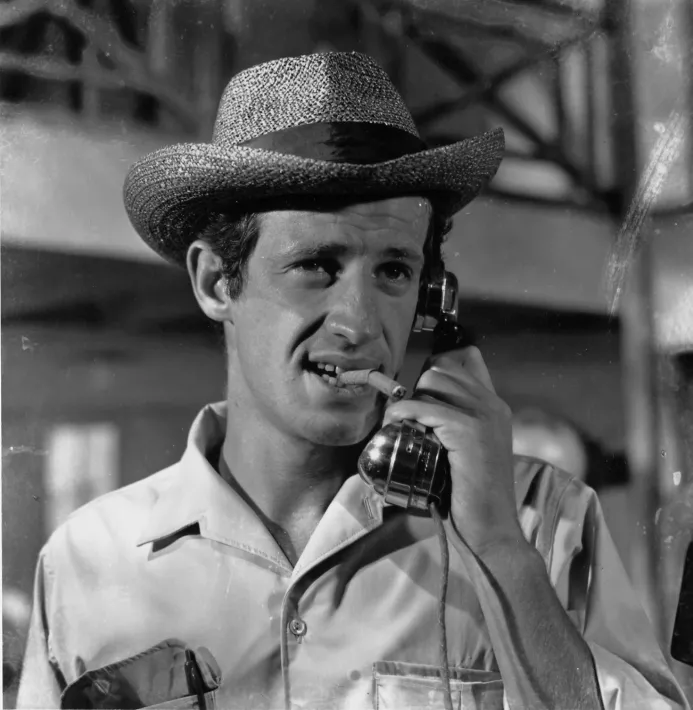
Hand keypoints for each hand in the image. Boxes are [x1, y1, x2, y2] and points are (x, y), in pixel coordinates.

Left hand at [381, 347, 523, 555]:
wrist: (492, 529)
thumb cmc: (473, 496)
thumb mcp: (468, 450)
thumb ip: (456, 425)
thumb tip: (420, 408)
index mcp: (495, 405)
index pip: (467, 356)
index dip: (437, 367)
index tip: (420, 391)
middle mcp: (492, 403)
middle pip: (442, 366)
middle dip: (418, 386)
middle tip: (408, 416)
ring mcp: (483, 414)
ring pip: (432, 379)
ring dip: (410, 397)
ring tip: (401, 423)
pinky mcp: (468, 430)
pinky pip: (425, 406)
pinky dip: (403, 412)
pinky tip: (394, 424)